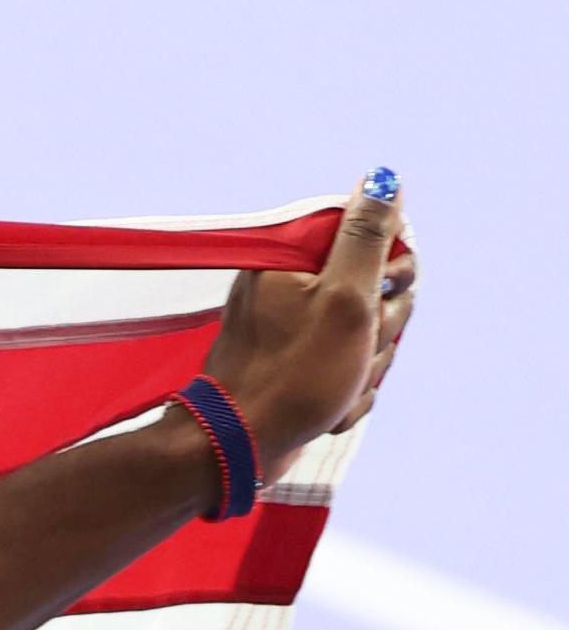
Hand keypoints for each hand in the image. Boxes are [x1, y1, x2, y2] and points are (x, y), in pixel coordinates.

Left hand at [201, 179, 415, 482]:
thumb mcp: (343, 297)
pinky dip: (350, 392)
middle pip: (379, 289)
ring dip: (368, 366)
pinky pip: (351, 369)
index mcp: (297, 257)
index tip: (381, 295)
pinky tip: (332, 408)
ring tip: (338, 385)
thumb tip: (383, 179)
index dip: (391, 270)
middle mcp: (294, 285)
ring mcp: (298, 327)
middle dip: (380, 328)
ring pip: (371, 334)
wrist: (238, 449)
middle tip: (355, 350)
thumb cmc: (293, 376)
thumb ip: (367, 236)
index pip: (375, 237)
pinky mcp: (302, 364)